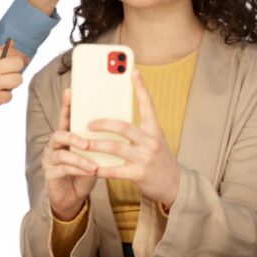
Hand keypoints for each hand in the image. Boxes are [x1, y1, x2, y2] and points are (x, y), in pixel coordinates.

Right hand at [0, 42, 27, 122]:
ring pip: (17, 80)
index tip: (21, 61)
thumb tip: (12, 45)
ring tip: (0, 88)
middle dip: (17, 71)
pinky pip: (9, 96)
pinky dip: (3, 98)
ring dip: (11, 85)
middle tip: (10, 76)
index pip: (11, 51)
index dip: (19, 57)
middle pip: (19, 64)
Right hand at [43, 88, 98, 219]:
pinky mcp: (51, 174)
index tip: (70, 91)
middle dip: (73, 137)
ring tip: (93, 165)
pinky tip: (90, 173)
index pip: (65, 118)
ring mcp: (50, 160)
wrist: (74, 197)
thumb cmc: (86, 172)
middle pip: (58, 135)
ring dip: (79, 159)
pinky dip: (78, 170)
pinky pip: (63, 170)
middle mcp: (55, 146)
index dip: (66, 105)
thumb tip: (119, 124)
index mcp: (66, 136)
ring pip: (61, 154)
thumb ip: (99, 141)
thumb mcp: (94, 154)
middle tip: (87, 143)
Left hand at [86, 70, 180, 206]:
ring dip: (95, 145)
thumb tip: (114, 119)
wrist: (173, 184)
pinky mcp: (139, 174)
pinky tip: (91, 167)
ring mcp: (145, 157)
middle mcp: (150, 141)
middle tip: (88, 124)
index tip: (133, 72)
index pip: (148, 104)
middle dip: (103, 124)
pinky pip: (114, 170)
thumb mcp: (153, 140)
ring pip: (114, 147)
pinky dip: (100, 169)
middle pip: (123, 127)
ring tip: (82, 144)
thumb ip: (138, 130)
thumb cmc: (157, 158)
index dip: (141, 87)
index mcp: (154, 129)